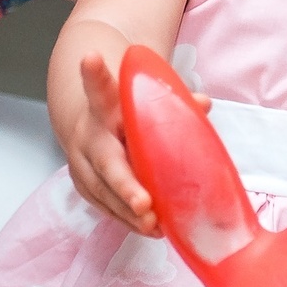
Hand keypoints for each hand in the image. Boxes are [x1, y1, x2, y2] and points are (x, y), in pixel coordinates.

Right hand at [66, 53, 212, 236]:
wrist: (88, 123)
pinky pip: (105, 207)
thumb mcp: (144, 100)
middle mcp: (89, 134)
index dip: (95, 74)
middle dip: (125, 184)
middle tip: (144, 202)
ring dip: (128, 211)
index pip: (100, 88)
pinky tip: (149, 229)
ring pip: (104, 191)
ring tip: (155, 225)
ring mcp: (83, 164)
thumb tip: (203, 103)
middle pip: (106, 162)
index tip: (91, 57)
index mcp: (104, 106)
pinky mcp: (84, 185)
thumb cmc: (126, 111)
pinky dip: (126, 219)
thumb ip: (171, 100)